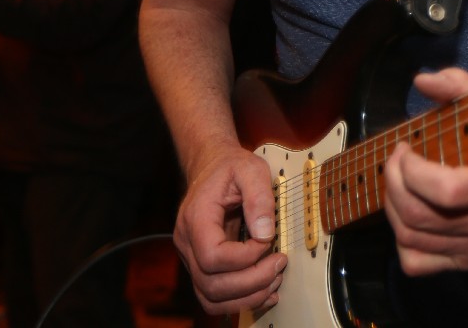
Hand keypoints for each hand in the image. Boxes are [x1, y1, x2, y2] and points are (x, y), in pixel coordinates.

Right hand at [174, 145, 287, 313]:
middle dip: (251, 282)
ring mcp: (191, 257)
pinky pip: (214, 295)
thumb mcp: (250, 169)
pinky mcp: (202, 265)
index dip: (245, 257)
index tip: (268, 241)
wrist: (212, 166)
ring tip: (274, 281)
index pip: (212, 256)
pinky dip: (239, 300)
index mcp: (196, 219)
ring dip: (246, 297)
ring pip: (210, 297)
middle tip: (280, 264)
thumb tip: (266, 232)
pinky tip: (263, 291)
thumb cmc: (230, 168)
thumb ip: (259, 197)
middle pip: (212, 283)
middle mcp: (187, 243)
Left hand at [383, 67, 467, 275]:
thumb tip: (422, 81)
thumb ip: (455, 87)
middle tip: (395, 160)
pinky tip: (410, 213)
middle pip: (422, 216)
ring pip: (412, 237)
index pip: (449, 191)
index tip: (405, 147)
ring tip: (398, 181)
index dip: (413, 170)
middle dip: (394, 183)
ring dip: (392, 206)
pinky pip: (416, 262)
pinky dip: (401, 238)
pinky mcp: (467, 261)